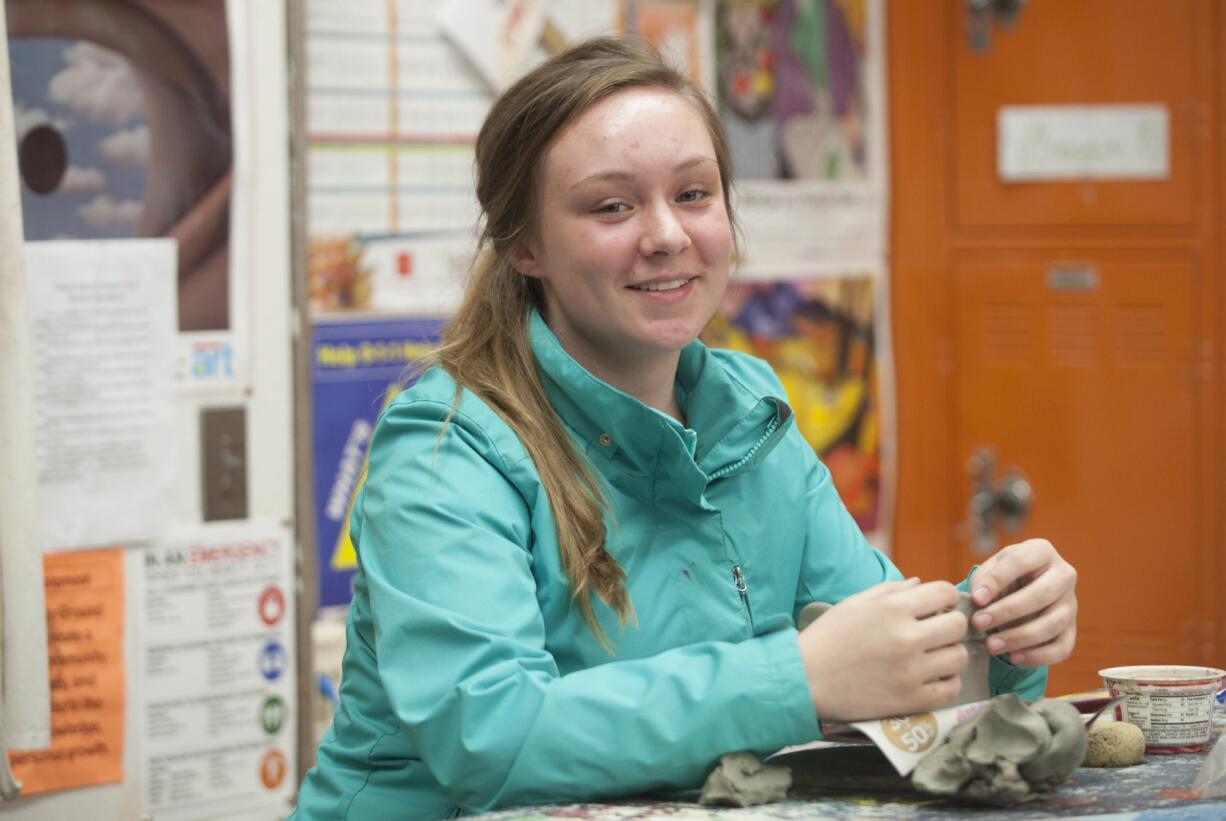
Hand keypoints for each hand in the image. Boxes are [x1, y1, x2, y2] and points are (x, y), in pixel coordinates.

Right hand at [796, 579, 969, 721]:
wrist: (805, 680)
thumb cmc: (826, 638)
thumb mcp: (853, 605)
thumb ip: (888, 591)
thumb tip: (918, 583)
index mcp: (891, 609)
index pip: (944, 592)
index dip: (944, 598)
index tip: (937, 607)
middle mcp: (905, 637)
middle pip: (958, 625)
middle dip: (949, 625)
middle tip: (935, 633)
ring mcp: (910, 670)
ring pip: (959, 657)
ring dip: (949, 654)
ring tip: (932, 657)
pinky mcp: (910, 699)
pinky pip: (951, 689)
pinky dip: (946, 682)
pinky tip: (930, 678)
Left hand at [969, 538, 1077, 666]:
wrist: (1022, 589)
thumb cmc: (1004, 577)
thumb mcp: (992, 568)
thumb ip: (983, 580)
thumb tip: (979, 600)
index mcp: (1041, 551)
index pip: (1021, 562)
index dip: (997, 580)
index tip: (976, 598)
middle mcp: (1063, 575)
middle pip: (1041, 595)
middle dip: (1007, 611)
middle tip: (979, 623)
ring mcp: (1071, 604)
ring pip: (1053, 624)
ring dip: (1019, 637)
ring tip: (991, 645)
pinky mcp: (1072, 629)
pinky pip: (1062, 648)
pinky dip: (1038, 656)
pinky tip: (1013, 658)